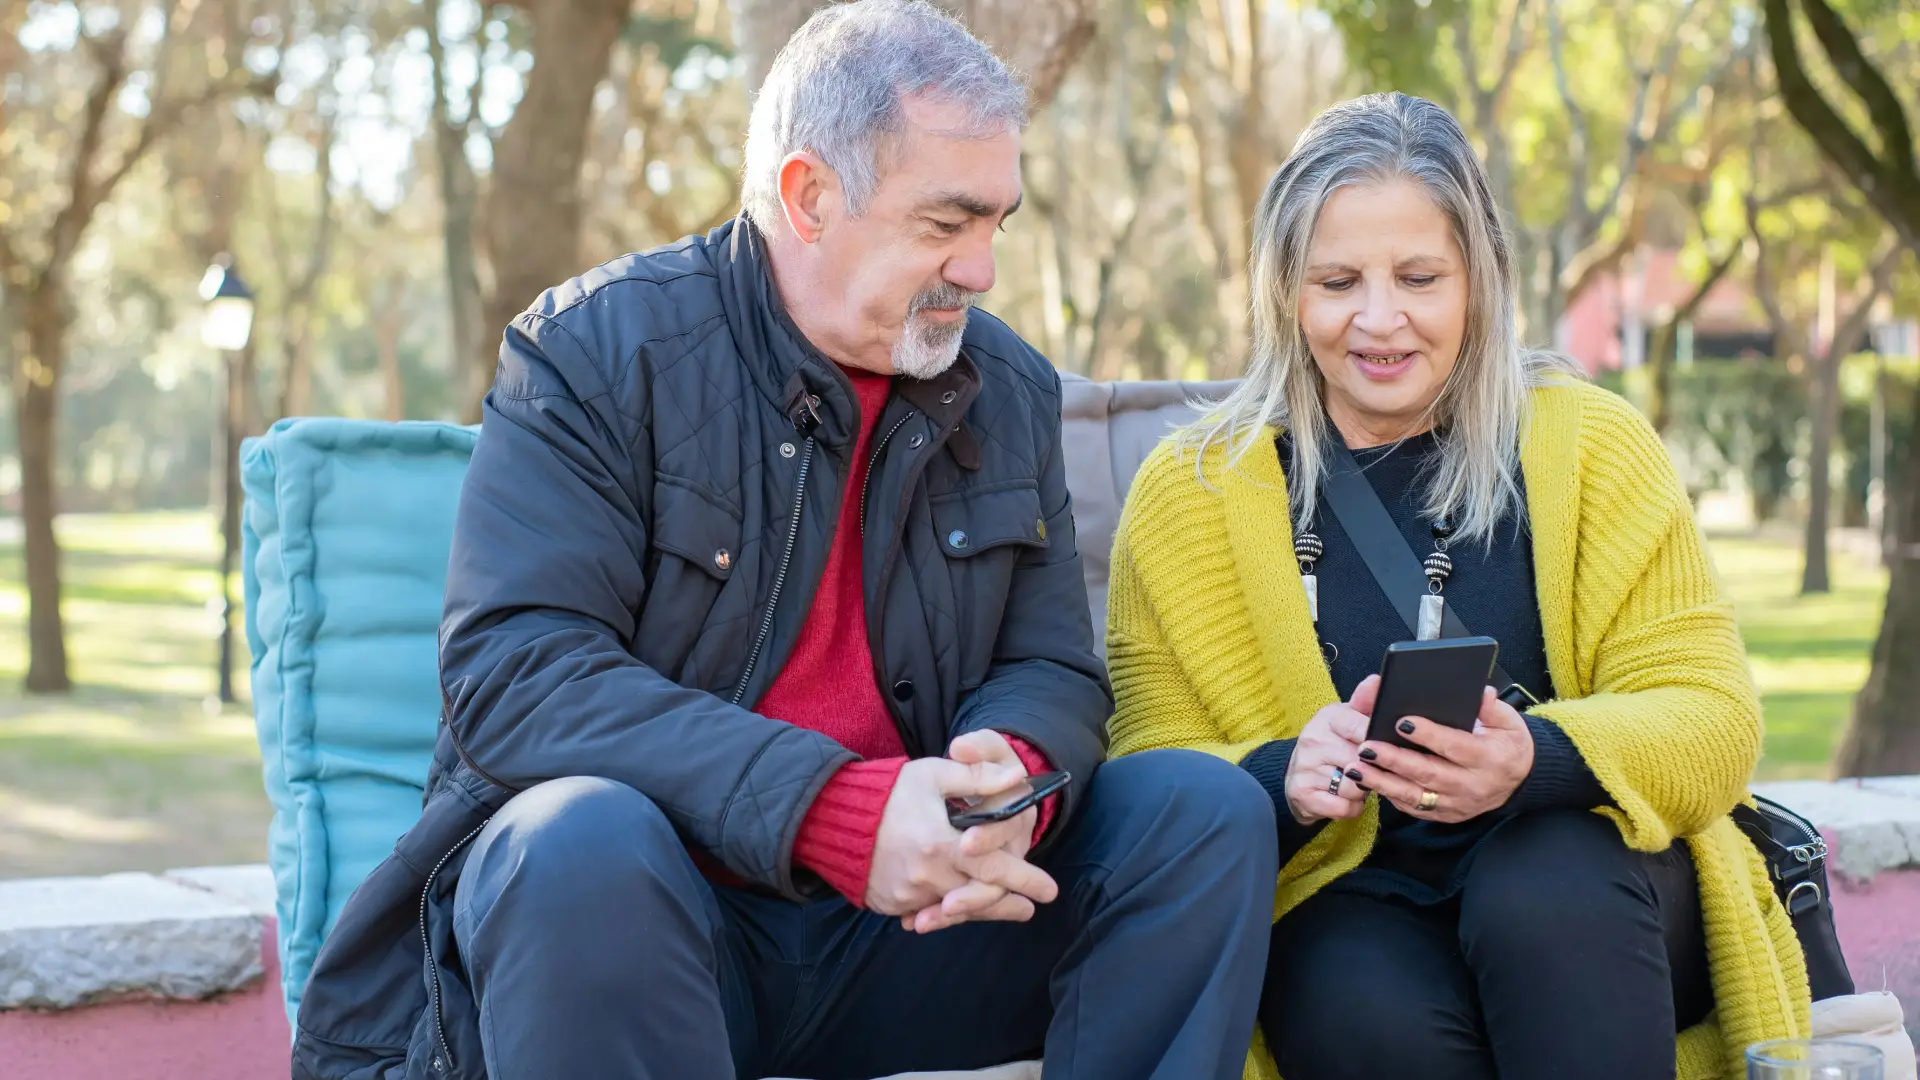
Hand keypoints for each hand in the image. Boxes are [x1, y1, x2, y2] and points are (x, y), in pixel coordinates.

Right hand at [902, 731, 1054, 933]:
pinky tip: (958, 907)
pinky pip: (926, 912)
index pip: (994, 869)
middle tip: (1030, 908)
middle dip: (1008, 904)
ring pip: (954, 909)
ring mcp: (908, 895)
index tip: (1049, 891)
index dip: (1025, 880)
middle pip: (979, 898)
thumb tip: (1017, 777)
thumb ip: (977, 777)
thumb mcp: (933, 774)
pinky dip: (945, 911)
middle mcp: (926, 877)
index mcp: (941, 845)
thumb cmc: (889, 792)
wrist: (834, 817)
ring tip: (1006, 909)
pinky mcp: (892, 904)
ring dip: (980, 909)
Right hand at [1283, 675, 1377, 824]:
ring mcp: (1305, 768)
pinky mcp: (1303, 795)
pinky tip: (1345, 798)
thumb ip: (1366, 703)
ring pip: (1355, 788)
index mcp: (1327, 717)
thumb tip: (1378, 681)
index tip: (1386, 748)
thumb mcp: (1347, 719)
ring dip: (1362, 791)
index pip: (1361, 728)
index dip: (1379, 743)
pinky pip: (1345, 808)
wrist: (1297, 775)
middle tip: (1369, 768)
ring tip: (1356, 783)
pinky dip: (1351, 807)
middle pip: (1362, 762)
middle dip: (1373, 770)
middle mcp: (1312, 740)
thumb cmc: (1331, 744)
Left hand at [1345, 687, 1534, 823]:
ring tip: (1356, 768)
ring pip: (1415, 795)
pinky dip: (1390, 796)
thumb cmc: (1509, 744)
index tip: (1401, 722)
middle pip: (1428, 773)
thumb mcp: (1510, 723)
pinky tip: (1369, 782)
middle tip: (1366, 746)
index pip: (1454, 746)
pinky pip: (1414, 808)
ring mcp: (1457, 803)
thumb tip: (1480, 692)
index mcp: (1488, 758)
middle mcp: (1471, 785)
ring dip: (1382, 782)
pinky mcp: (1446, 814)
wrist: (1522, 780)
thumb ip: (1492, 708)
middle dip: (1394, 760)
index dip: (1428, 735)